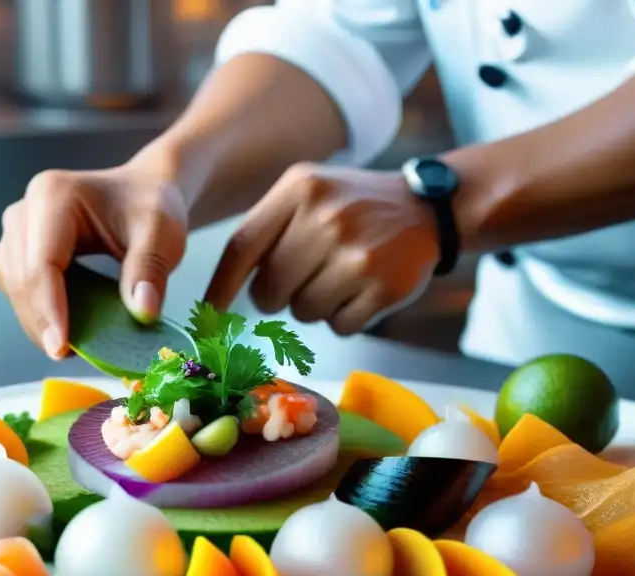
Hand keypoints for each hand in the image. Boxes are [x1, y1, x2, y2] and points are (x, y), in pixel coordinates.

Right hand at [0, 160, 188, 358]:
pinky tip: (64, 327)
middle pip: (20, 278)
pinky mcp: (17, 249)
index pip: (42, 263)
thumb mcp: (161, 233)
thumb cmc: (150, 206)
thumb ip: (149, 269)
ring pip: (12, 286)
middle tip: (70, 355)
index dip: (48, 310)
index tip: (62, 349)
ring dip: (36, 320)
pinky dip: (37, 312)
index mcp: (53, 196)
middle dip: (41, 322)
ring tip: (71, 344)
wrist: (143, 192)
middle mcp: (25, 211)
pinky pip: (16, 287)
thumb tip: (143, 312)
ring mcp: (16, 230)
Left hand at [205, 163, 440, 335]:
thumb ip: (266, 230)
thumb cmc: (351, 207)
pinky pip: (339, 326)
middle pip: (270, 291)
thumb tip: (221, 293)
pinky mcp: (384, 286)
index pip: (242, 247)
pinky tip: (363, 288)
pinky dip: (346, 317)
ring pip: (303, 312)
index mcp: (299, 189)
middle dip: (279, 296)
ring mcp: (357, 252)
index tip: (208, 316)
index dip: (220, 288)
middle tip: (304, 279)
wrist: (426, 208)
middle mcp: (326, 217)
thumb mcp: (307, 194)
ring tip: (340, 276)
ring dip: (315, 306)